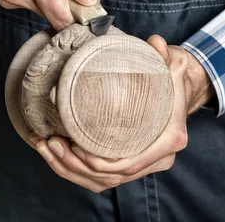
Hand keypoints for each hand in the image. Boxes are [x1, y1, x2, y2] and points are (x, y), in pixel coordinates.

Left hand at [33, 35, 213, 191]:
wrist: (177, 89)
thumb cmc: (171, 77)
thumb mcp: (173, 63)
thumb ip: (165, 53)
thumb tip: (154, 43)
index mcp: (169, 140)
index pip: (131, 163)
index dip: (101, 162)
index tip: (75, 146)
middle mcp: (157, 158)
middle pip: (111, 177)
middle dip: (76, 165)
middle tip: (52, 143)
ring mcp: (142, 164)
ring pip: (102, 181)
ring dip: (70, 170)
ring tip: (46, 147)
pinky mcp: (128, 164)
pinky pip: (100, 178)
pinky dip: (75, 172)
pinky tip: (53, 156)